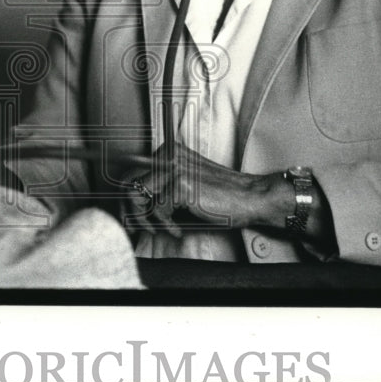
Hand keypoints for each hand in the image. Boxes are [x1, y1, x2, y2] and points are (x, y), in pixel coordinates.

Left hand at [121, 142, 282, 235]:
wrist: (251, 197)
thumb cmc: (221, 194)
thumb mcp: (186, 182)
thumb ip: (161, 185)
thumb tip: (132, 201)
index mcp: (168, 151)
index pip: (133, 173)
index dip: (129, 199)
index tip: (132, 217)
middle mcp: (168, 154)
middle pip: (131, 185)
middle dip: (134, 211)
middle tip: (143, 228)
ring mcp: (174, 168)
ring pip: (140, 199)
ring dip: (149, 221)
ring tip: (164, 229)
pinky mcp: (181, 185)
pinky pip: (158, 212)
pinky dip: (167, 226)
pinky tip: (179, 230)